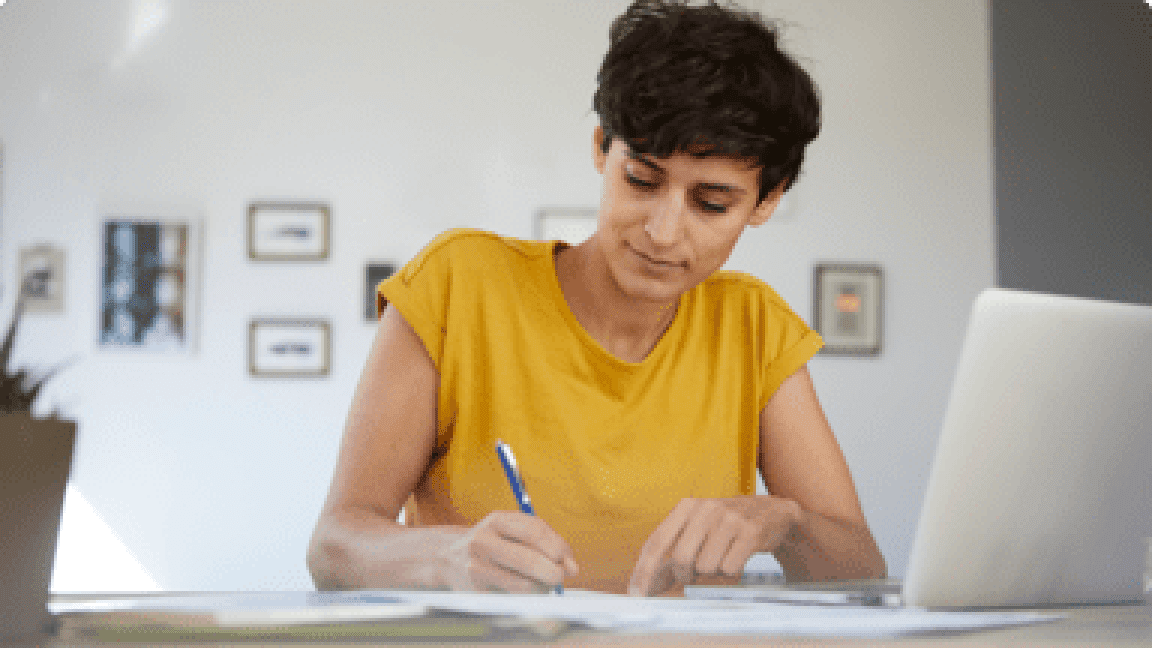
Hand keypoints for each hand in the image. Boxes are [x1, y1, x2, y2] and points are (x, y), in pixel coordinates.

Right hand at [440, 510, 578, 592]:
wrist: (448, 557)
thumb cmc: (493, 542)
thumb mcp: (512, 530)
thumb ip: (545, 541)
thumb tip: (572, 567)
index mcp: (497, 520)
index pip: (535, 531)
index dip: (558, 547)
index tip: (569, 562)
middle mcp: (483, 541)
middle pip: (528, 560)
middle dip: (553, 572)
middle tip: (560, 577)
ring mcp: (476, 567)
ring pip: (522, 585)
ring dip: (540, 588)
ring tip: (541, 583)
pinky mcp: (474, 590)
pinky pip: (512, 599)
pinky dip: (526, 598)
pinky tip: (523, 589)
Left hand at [628, 495, 800, 595]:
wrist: (772, 512)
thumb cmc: (726, 525)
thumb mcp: (697, 527)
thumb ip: (671, 552)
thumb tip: (646, 584)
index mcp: (686, 506)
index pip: (656, 542)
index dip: (644, 571)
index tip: (636, 593)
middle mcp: (706, 508)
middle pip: (681, 559)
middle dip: (685, 575)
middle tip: (694, 574)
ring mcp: (730, 519)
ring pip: (707, 567)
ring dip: (713, 572)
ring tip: (722, 557)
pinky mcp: (751, 532)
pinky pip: (730, 568)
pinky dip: (731, 572)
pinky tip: (737, 557)